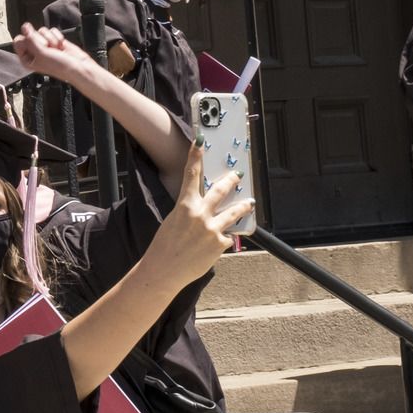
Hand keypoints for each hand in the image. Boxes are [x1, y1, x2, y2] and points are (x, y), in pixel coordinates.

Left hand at [13, 22, 100, 84]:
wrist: (78, 67)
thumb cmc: (60, 67)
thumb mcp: (41, 53)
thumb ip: (31, 39)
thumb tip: (25, 26)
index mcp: (26, 59)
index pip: (18, 41)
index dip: (27, 40)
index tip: (36, 46)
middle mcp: (34, 52)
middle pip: (30, 34)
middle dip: (41, 39)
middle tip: (48, 49)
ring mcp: (45, 46)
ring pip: (42, 31)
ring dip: (51, 39)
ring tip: (55, 48)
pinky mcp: (54, 40)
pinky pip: (51, 30)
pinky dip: (57, 37)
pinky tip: (61, 46)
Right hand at [151, 145, 253, 285]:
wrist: (164, 271)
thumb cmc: (165, 247)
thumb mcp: (173, 222)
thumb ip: (189, 212)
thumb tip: (204, 208)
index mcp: (184, 206)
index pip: (191, 175)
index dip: (195, 156)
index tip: (200, 141)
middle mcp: (200, 215)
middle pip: (221, 190)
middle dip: (231, 180)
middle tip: (238, 175)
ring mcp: (212, 229)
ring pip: (234, 212)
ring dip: (243, 206)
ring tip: (249, 203)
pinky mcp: (220, 244)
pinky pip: (228, 237)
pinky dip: (225, 238)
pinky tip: (220, 242)